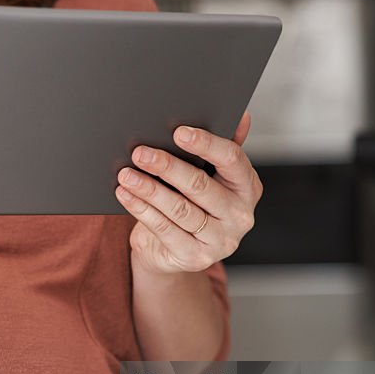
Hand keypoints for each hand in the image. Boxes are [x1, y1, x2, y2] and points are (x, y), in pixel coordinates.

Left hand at [115, 113, 261, 274]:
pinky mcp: (195, 257)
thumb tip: (241, 116)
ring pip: (179, 209)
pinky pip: (164, 229)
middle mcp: (240, 215)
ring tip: (126, 174)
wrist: (177, 251)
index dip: (206, 144)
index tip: (179, 132)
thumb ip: (220, 148)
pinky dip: (141, 209)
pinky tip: (126, 194)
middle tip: (140, 153)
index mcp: (248, 187)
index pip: (232, 159)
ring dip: (148, 189)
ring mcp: (220, 241)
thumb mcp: (210, 176)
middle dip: (167, 166)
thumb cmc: (194, 204)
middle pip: (200, 185)